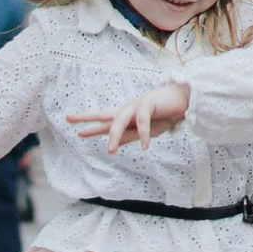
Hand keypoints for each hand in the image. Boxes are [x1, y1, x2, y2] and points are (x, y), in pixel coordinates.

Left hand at [67, 75, 192, 149]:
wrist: (183, 100)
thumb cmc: (165, 114)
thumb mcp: (145, 131)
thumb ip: (129, 136)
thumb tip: (113, 143)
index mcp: (126, 115)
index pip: (104, 119)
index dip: (90, 123)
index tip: (76, 129)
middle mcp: (127, 109)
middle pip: (104, 114)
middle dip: (87, 117)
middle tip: (69, 119)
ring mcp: (136, 105)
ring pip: (119, 120)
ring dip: (114, 135)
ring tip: (110, 150)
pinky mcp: (148, 104)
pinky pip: (142, 122)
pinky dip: (143, 134)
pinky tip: (145, 146)